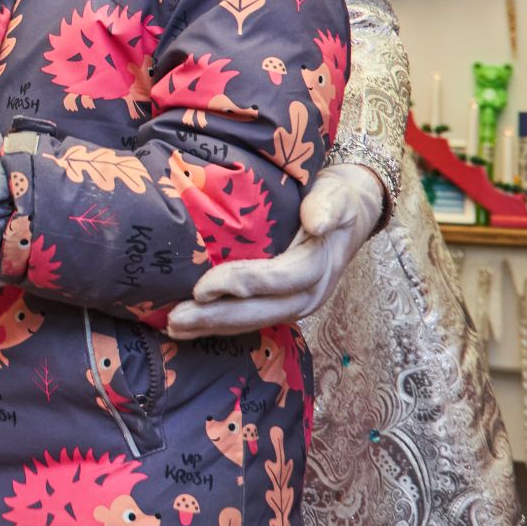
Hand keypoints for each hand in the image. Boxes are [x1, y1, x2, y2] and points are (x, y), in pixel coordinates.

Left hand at [165, 162, 384, 338]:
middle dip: (217, 317)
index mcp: (318, 266)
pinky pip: (252, 320)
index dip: (240, 284)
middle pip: (261, 311)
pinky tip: (191, 328)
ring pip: (254, 321)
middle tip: (175, 319)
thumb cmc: (335, 201)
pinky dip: (222, 325)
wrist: (351, 216)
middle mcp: (309, 293)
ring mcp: (297, 304)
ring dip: (214, 327)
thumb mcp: (335, 197)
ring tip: (175, 328)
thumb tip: (318, 223)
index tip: (202, 288)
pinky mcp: (284, 306)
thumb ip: (327, 206)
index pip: (277, 280)